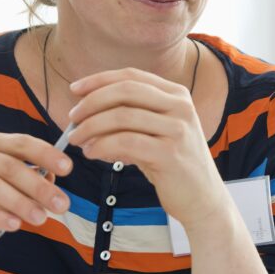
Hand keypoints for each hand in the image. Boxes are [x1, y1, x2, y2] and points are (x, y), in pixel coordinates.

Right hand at [0, 133, 72, 250]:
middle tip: (62, 205)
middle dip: (39, 186)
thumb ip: (35, 177)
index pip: (22, 143)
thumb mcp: (16, 183)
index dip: (46, 154)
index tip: (68, 168)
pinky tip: (16, 225)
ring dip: (20, 203)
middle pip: (9, 166)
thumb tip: (52, 180)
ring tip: (42, 219)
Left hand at [67, 68, 228, 228]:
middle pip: (126, 90)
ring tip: (77, 140)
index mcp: (177, 94)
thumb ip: (131, 115)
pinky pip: (125, 143)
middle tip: (73, 118)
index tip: (75, 88)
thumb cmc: (173, 163)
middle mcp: (181, 106)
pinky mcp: (170, 154)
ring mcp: (178, 129)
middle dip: (92, 102)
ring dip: (91, 126)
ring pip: (122, 116)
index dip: (99, 79)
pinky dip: (102, 146)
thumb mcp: (157, 130)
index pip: (132, 76)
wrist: (202, 197)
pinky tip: (92, 153)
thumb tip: (86, 107)